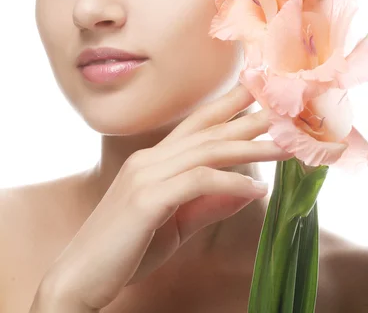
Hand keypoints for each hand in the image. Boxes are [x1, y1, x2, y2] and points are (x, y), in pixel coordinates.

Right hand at [42, 83, 290, 310]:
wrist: (80, 277)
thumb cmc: (126, 249)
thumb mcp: (176, 223)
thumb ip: (209, 203)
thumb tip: (250, 188)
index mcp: (154, 159)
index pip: (198, 122)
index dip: (229, 103)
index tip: (259, 91)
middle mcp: (150, 158)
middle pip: (209, 130)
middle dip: (250, 117)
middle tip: (286, 107)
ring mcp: (146, 175)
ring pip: (208, 150)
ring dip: (251, 147)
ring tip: (288, 147)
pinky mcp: (146, 199)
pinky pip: (198, 182)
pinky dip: (230, 184)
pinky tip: (256, 189)